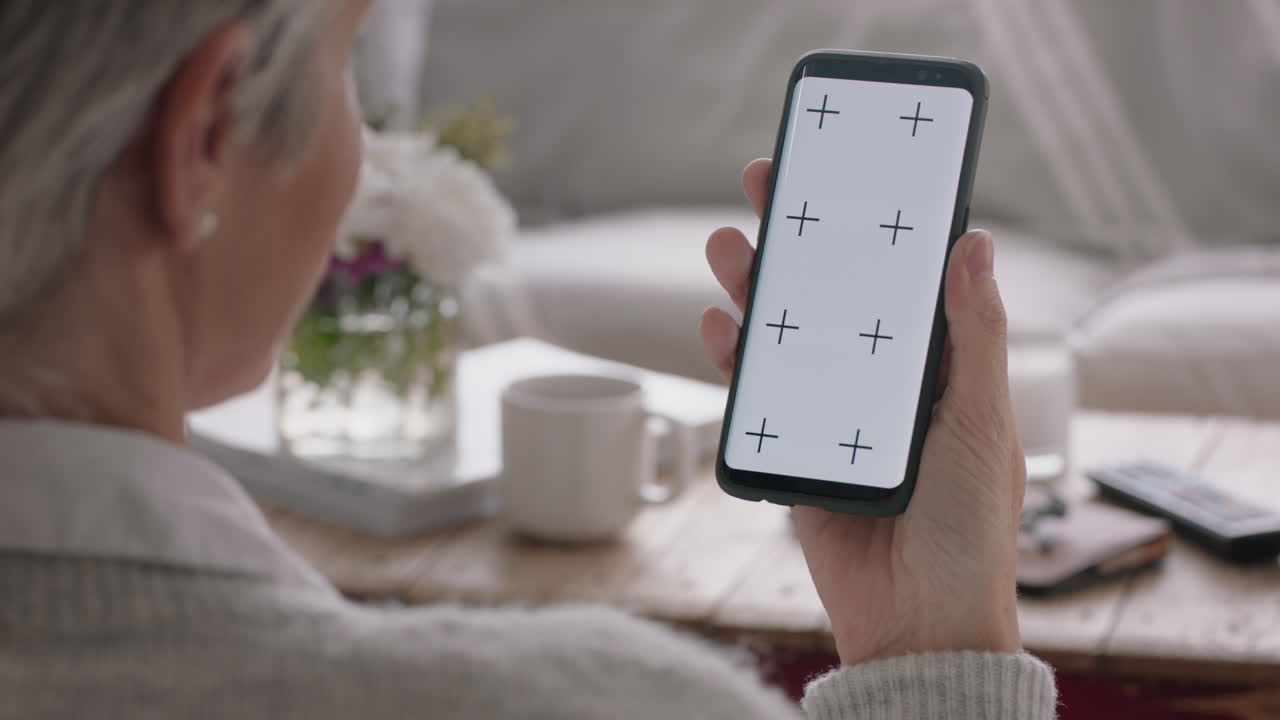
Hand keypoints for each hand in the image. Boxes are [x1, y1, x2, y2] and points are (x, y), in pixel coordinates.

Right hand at [701, 159, 1024, 665]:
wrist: (920, 622)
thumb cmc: (971, 527)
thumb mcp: (980, 421)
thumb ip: (973, 336)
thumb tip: (973, 244)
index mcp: (936, 365)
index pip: (899, 276)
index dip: (871, 222)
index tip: (845, 169)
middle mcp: (880, 379)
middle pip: (832, 292)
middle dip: (798, 237)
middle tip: (767, 181)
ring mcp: (833, 411)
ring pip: (786, 333)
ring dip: (756, 286)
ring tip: (728, 243)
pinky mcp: (793, 448)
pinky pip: (757, 392)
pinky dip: (734, 357)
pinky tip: (720, 325)